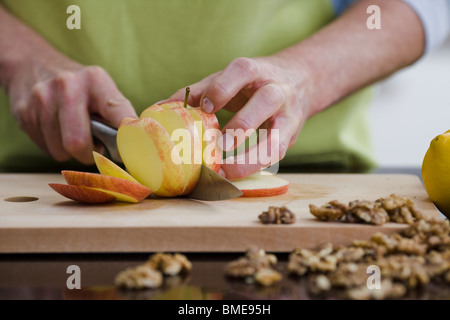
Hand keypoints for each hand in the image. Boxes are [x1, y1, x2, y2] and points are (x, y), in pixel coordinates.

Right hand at [6, 52, 136, 163]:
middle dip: (89, 154)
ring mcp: (42, 98)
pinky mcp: (24, 112)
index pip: (118, 114)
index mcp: (96, 80)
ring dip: (71, 151)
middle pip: (78, 143)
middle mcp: (67, 86)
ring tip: (73, 133)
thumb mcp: (101, 88)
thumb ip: (117, 114)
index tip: (131, 151)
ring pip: (61, 151)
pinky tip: (56, 129)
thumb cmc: (78, 86)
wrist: (32, 63)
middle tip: (94, 148)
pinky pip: (46, 148)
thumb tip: (132, 146)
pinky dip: (54, 146)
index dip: (127, 138)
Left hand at [167, 56, 310, 179]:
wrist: (300, 81)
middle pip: (266, 101)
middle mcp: (277, 90)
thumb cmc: (253, 82)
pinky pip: (277, 155)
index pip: (242, 71)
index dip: (222, 88)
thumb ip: (199, 90)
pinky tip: (236, 174)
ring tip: (228, 172)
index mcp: (256, 70)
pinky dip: (257, 167)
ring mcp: (289, 115)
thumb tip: (161, 106)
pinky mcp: (292, 136)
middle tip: (220, 145)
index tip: (205, 108)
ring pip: (278, 138)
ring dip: (253, 158)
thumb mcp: (229, 79)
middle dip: (243, 124)